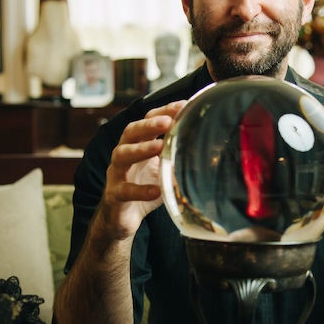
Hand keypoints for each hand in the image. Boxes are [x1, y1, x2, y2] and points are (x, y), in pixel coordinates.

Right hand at [100, 100, 186, 240]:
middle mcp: (124, 154)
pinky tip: (156, 190)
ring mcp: (117, 174)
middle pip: (131, 132)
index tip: (182, 105)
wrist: (124, 218)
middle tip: (167, 122)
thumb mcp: (165, 171)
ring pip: (122, 155)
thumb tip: (208, 150)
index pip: (147, 121)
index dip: (162, 112)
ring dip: (140, 149)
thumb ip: (179, 158)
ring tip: (159, 147)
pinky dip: (141, 190)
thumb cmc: (145, 188)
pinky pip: (125, 190)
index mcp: (137, 144)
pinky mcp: (114, 195)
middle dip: (148, 125)